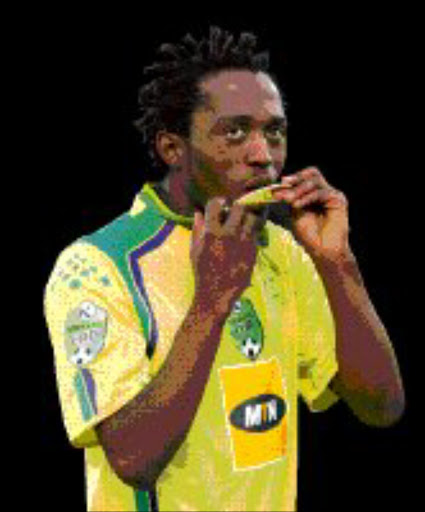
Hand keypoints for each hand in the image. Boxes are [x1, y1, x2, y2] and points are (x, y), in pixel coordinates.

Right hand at [190, 198, 257, 314]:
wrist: (217, 294)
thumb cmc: (202, 272)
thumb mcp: (194, 250)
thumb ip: (197, 229)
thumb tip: (198, 212)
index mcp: (211, 233)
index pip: (216, 204)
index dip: (218, 201)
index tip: (221, 204)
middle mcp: (229, 234)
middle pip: (239, 207)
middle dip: (237, 207)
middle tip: (236, 212)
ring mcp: (244, 242)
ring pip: (252, 218)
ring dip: (248, 218)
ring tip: (244, 222)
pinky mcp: (253, 250)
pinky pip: (256, 233)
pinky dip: (252, 231)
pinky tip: (247, 236)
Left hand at [273, 167, 350, 262]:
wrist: (323, 251)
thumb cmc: (310, 235)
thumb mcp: (296, 213)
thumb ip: (292, 198)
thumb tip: (281, 185)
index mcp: (314, 194)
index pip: (304, 178)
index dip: (291, 179)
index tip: (277, 185)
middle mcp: (325, 192)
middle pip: (311, 174)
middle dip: (295, 179)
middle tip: (283, 185)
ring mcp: (332, 195)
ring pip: (315, 181)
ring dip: (298, 189)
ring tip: (288, 200)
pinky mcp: (338, 200)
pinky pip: (320, 192)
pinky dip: (306, 197)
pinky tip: (297, 205)